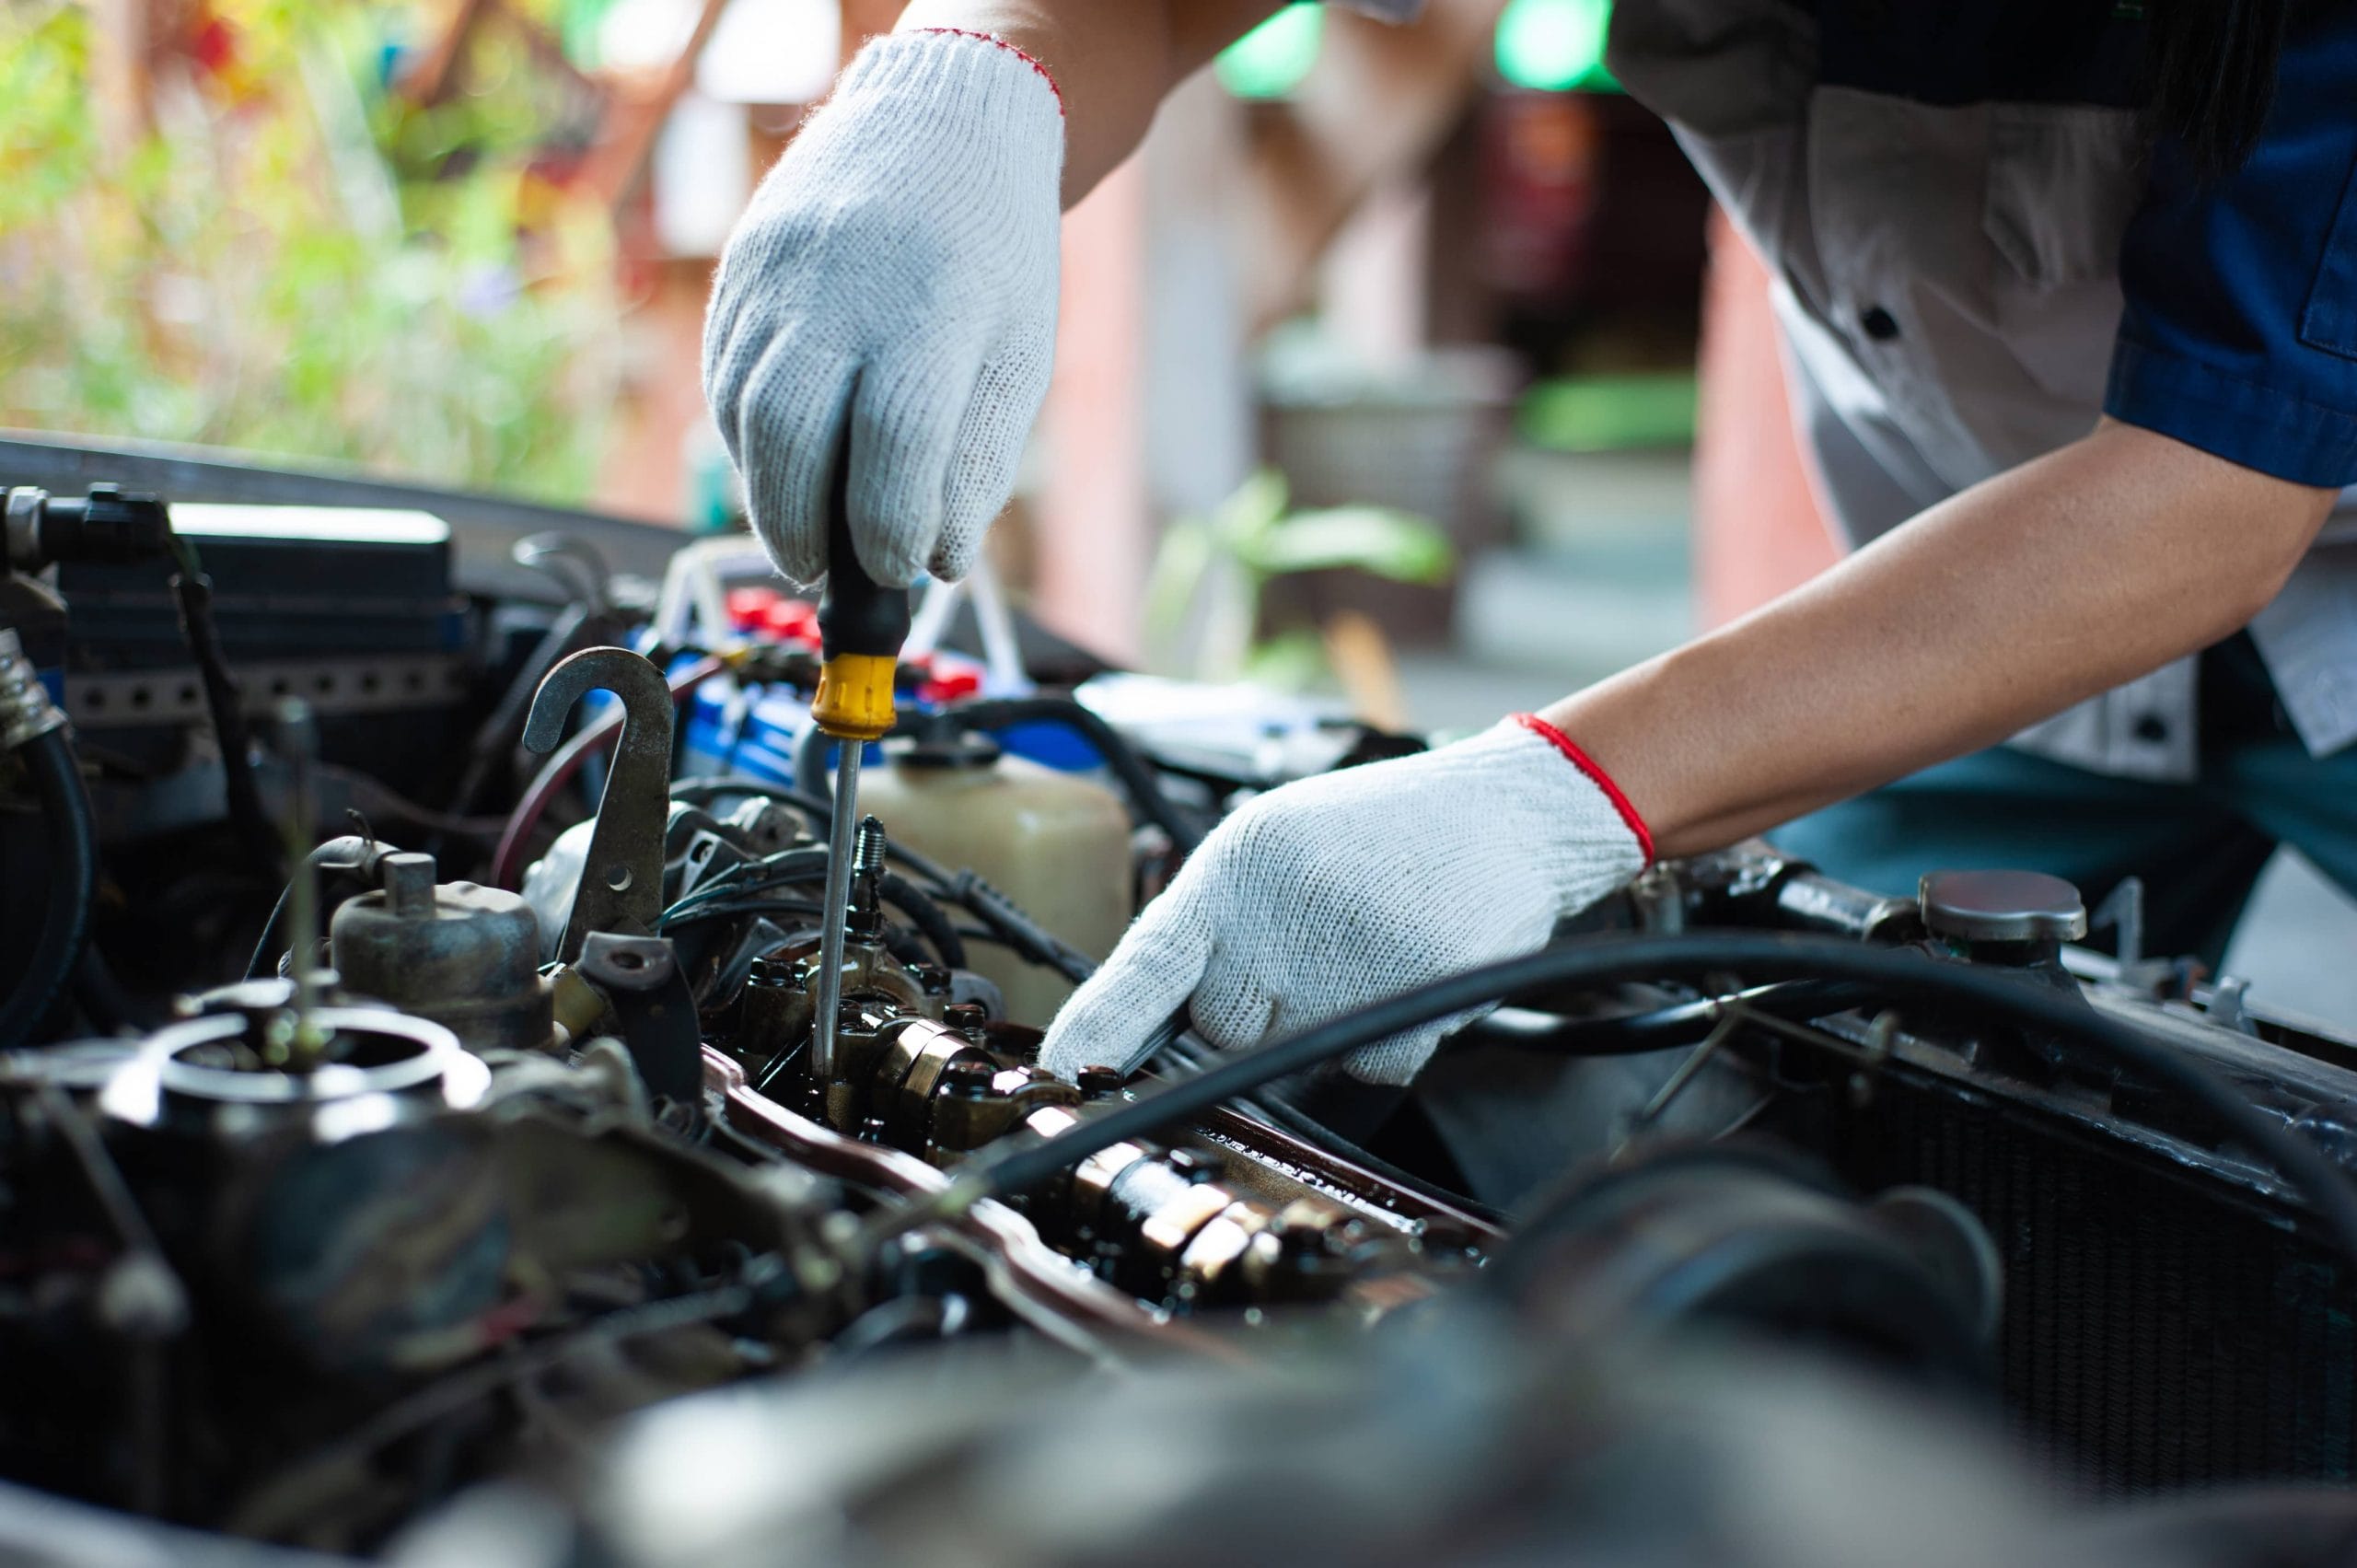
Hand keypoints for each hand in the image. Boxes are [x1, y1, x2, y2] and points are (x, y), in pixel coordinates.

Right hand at [702, 30, 1064, 586]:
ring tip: (803, 540)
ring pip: (744, 414)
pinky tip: (780, 470)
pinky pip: (724, 379)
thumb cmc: (991, 258)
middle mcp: (844, 287)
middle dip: (803, 529)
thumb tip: (940, 561)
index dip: (889, 527)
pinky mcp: (741, 269)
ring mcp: (780, 274)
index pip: (896, 443)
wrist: (939, 124)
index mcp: (934, 308)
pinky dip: (745, 442)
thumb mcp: (1016, 354)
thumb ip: (979, 460)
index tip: (896, 571)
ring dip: (766, 497)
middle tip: (823, 577)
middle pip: (795, 435)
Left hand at [1039, 718, 1652, 1084]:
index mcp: (1235, 869)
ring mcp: (1355, 956)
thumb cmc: (1378, 834)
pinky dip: (1389, 1042)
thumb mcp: (1272, 851)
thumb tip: (1131, 1032)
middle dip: (1251, 1022)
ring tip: (1362, 958)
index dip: (1099, 1027)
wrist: (1508, 808)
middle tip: (1306, 959)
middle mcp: (1285, 912)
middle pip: (1223, 1035)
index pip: (1145, 963)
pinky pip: (1374, 1069)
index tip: (1067, 1075)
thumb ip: (1208, 932)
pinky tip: (1406, 975)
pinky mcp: (1420, 994)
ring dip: (1324, 1033)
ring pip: (1299, 1062)